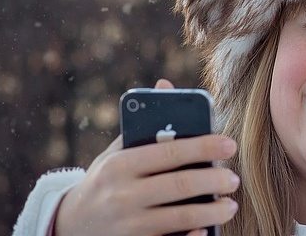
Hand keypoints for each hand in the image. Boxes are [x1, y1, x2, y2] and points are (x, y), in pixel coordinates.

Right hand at [54, 79, 239, 235]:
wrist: (71, 225)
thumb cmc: (105, 181)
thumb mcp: (115, 152)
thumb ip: (143, 125)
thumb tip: (165, 84)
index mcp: (120, 165)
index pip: (169, 152)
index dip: (204, 147)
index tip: (229, 145)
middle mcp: (123, 195)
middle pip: (179, 186)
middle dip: (213, 181)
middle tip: (234, 179)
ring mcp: (128, 225)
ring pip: (179, 218)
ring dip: (211, 211)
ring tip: (230, 205)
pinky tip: (205, 231)